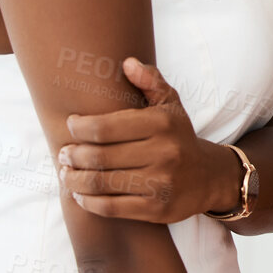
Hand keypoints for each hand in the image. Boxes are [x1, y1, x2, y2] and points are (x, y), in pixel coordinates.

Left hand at [58, 57, 241, 221]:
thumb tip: (127, 63)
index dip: (79, 128)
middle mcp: (164, 153)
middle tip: (64, 154)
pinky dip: (88, 201)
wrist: (208, 177)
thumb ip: (150, 81)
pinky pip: (111, 207)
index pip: (104, 127)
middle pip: (98, 157)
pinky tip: (80, 194)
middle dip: (73, 156)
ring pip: (101, 183)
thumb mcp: (171, 105)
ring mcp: (160, 183)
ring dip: (74, 180)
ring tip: (66, 173)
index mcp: (162, 124)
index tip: (71, 126)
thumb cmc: (178, 137)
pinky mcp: (157, 208)